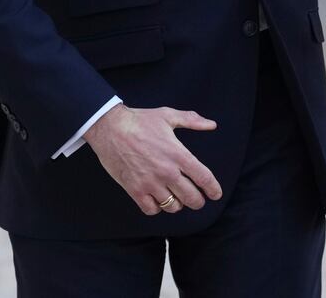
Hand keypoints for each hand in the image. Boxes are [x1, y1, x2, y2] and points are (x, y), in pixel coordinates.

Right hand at [83, 103, 221, 215]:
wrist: (109, 128)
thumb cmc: (140, 121)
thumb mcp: (168, 115)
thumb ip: (192, 120)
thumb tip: (212, 125)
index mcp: (178, 154)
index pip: (203, 178)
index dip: (213, 189)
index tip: (216, 194)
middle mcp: (167, 172)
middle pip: (191, 197)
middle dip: (198, 201)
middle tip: (198, 200)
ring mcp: (150, 183)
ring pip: (172, 206)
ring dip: (177, 204)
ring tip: (177, 198)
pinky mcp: (134, 190)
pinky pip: (151, 209)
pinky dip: (157, 207)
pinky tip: (158, 200)